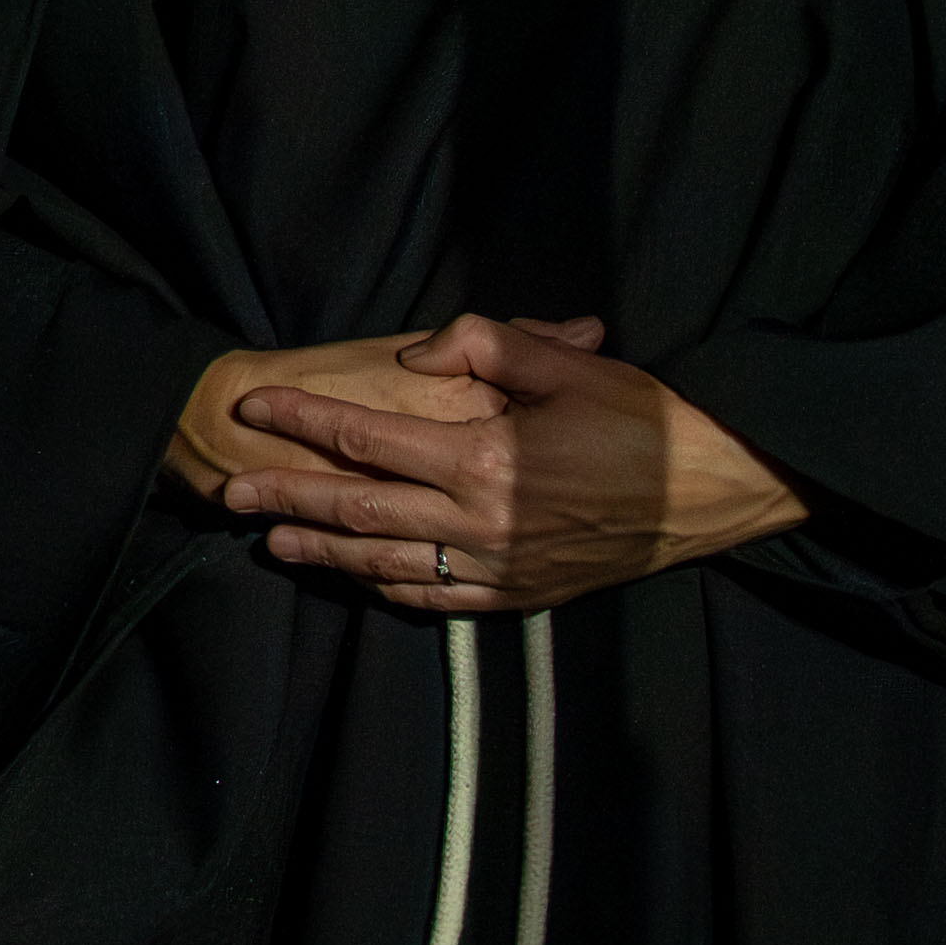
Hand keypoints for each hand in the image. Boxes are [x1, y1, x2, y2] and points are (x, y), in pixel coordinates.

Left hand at [217, 311, 807, 614]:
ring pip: (387, 563)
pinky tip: (358, 579)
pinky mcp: (522, 597)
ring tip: (272, 540)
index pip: (366, 439)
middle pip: (357, 508)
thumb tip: (414, 355)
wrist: (715, 491)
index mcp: (483, 461)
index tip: (252, 405)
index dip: (303, 420)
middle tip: (230, 489)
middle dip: (287, 496)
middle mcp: (480, 524)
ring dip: (324, 550)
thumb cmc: (644, 418)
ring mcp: (499, 568)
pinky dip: (388, 589)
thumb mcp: (567, 362)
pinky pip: (438, 600)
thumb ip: (484, 345)